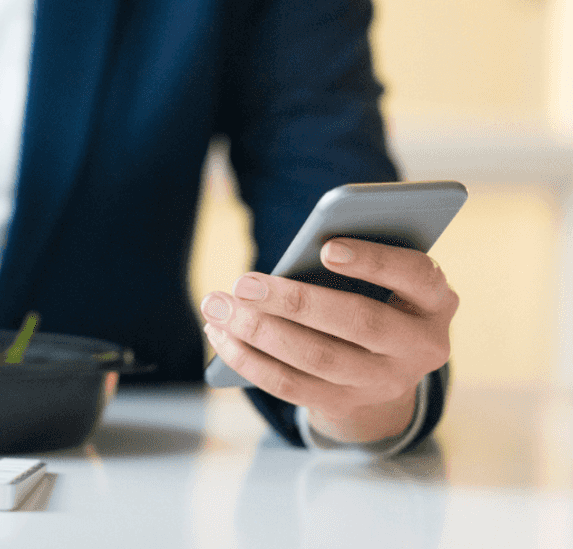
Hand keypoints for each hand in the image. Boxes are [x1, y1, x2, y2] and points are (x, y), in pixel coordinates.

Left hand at [201, 238, 456, 443]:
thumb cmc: (374, 295)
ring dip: (258, 330)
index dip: (373, 262)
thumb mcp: (381, 277)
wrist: (383, 366)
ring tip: (216, 305)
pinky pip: (291, 386)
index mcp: (435, 301)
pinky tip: (220, 335)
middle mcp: (421, 346)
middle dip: (293, 301)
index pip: (415, 275)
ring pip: (317, 358)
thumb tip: (293, 260)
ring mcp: (385, 382)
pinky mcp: (347, 403)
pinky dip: (249, 360)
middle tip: (242, 282)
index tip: (327, 247)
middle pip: (356, 323)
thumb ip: (354, 262)